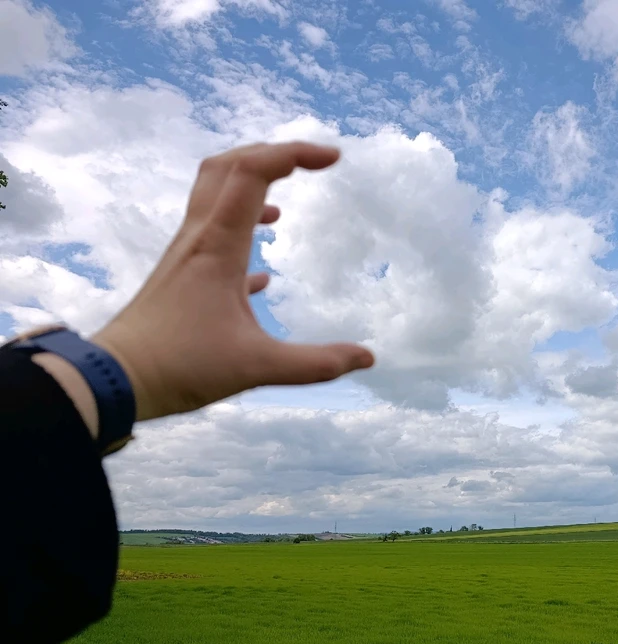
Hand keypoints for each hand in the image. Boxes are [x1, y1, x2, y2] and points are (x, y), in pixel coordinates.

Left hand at [91, 141, 373, 421]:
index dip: (295, 154)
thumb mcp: (257, 367)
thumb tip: (367, 357)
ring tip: (284, 205)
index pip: (255, 173)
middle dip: (270, 154)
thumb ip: (315, 363)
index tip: (333, 159)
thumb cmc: (182, 365)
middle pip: (228, 167)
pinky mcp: (181, 277)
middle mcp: (199, 238)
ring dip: (252, 187)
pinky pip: (213, 238)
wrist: (115, 379)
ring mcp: (186, 255)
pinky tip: (264, 271)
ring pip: (215, 197)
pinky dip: (241, 234)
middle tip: (308, 163)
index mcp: (219, 244)